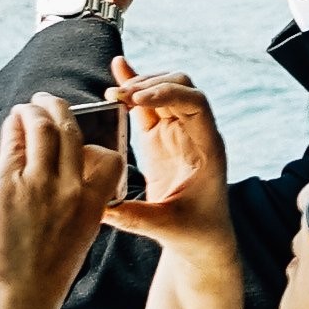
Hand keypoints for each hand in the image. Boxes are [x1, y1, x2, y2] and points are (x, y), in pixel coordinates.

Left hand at [0, 97, 123, 308]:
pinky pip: (14, 142)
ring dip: (35, 110)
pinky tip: (11, 121)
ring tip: (27, 106)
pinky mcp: (7, 184)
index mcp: (93, 206)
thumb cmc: (41, 279)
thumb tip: (55, 184)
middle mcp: (71, 189)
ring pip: (43, 128)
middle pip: (71, 132)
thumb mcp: (74, 241)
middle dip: (61, 110)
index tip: (80, 140)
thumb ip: (72, 209)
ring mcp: (39, 184)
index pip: (108, 159)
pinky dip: (14, 125)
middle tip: (49, 102)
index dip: (95, 144)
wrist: (15, 299)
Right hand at [101, 68, 236, 238]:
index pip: (197, 104)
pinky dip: (134, 88)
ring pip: (164, 90)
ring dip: (139, 85)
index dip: (169, 94)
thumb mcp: (166, 229)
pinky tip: (118, 69)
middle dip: (151, 84)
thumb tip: (101, 208)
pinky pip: (148, 105)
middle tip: (120, 96)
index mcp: (208, 149)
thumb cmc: (193, 234)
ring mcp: (177, 133)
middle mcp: (196, 133)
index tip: (137, 99)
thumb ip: (136, 218)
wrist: (201, 239)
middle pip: (181, 87)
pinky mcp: (160, 138)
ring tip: (112, 95)